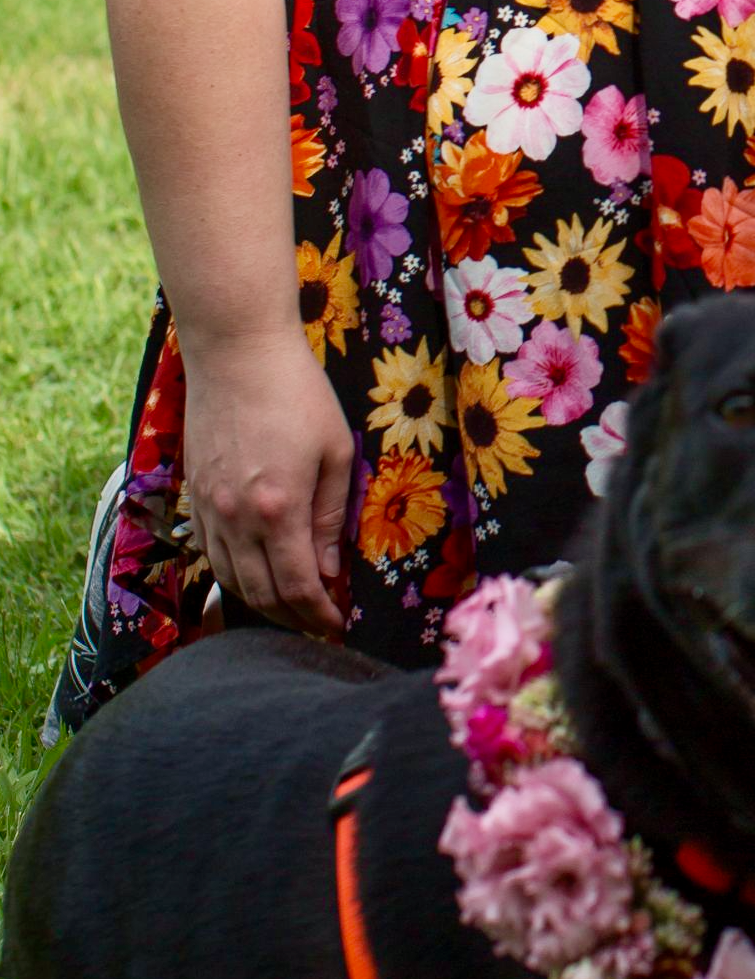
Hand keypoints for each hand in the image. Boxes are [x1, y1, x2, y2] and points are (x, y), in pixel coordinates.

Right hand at [180, 330, 352, 638]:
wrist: (236, 350)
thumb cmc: (297, 392)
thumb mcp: (335, 450)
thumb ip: (331, 516)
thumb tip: (330, 569)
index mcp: (278, 509)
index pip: (297, 586)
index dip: (319, 615)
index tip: (337, 628)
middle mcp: (236, 518)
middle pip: (261, 593)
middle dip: (292, 618)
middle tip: (318, 626)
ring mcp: (208, 508)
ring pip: (230, 578)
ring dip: (260, 603)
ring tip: (290, 609)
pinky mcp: (193, 494)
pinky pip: (209, 552)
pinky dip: (232, 574)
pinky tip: (253, 574)